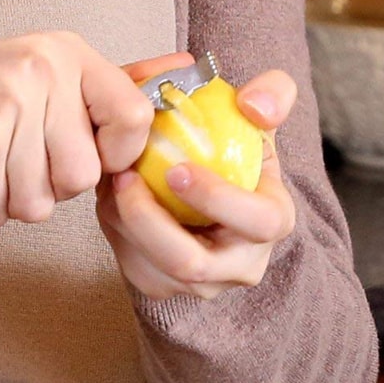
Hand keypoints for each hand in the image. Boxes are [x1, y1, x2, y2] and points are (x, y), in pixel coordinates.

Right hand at [0, 32, 153, 227]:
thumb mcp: (49, 75)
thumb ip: (111, 86)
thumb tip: (185, 66)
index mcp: (69, 54)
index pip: (135, 116)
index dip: (118, 156)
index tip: (91, 157)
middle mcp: (43, 71)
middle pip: (83, 176)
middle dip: (50, 185)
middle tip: (18, 159)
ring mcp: (8, 103)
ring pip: (40, 202)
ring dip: (11, 200)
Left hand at [96, 67, 296, 300]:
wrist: (210, 183)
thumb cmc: (233, 149)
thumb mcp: (258, 116)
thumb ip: (271, 94)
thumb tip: (254, 104)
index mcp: (272, 222)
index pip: (258, 223)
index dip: (217, 199)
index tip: (176, 169)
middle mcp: (240, 265)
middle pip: (190, 264)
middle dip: (149, 221)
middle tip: (124, 176)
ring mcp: (200, 284)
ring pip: (151, 269)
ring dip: (123, 222)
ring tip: (112, 179)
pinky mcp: (163, 287)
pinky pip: (131, 266)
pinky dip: (114, 230)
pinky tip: (111, 196)